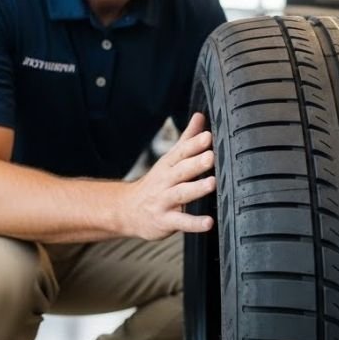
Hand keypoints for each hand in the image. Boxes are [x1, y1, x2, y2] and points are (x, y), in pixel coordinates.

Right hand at [118, 113, 216, 240]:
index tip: (208, 136)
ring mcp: (164, 201)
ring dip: (196, 189)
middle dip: (196, 163)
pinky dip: (194, 223)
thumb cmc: (156, 183)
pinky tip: (208, 223)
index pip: (181, 151)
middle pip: (181, 170)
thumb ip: (187, 139)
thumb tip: (201, 116)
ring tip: (212, 183)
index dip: (194, 144)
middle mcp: (165, 181)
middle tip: (211, 156)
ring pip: (181, 194)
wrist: (126, 210)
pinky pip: (181, 222)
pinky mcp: (165, 221)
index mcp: (168, 165)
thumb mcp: (169, 160)